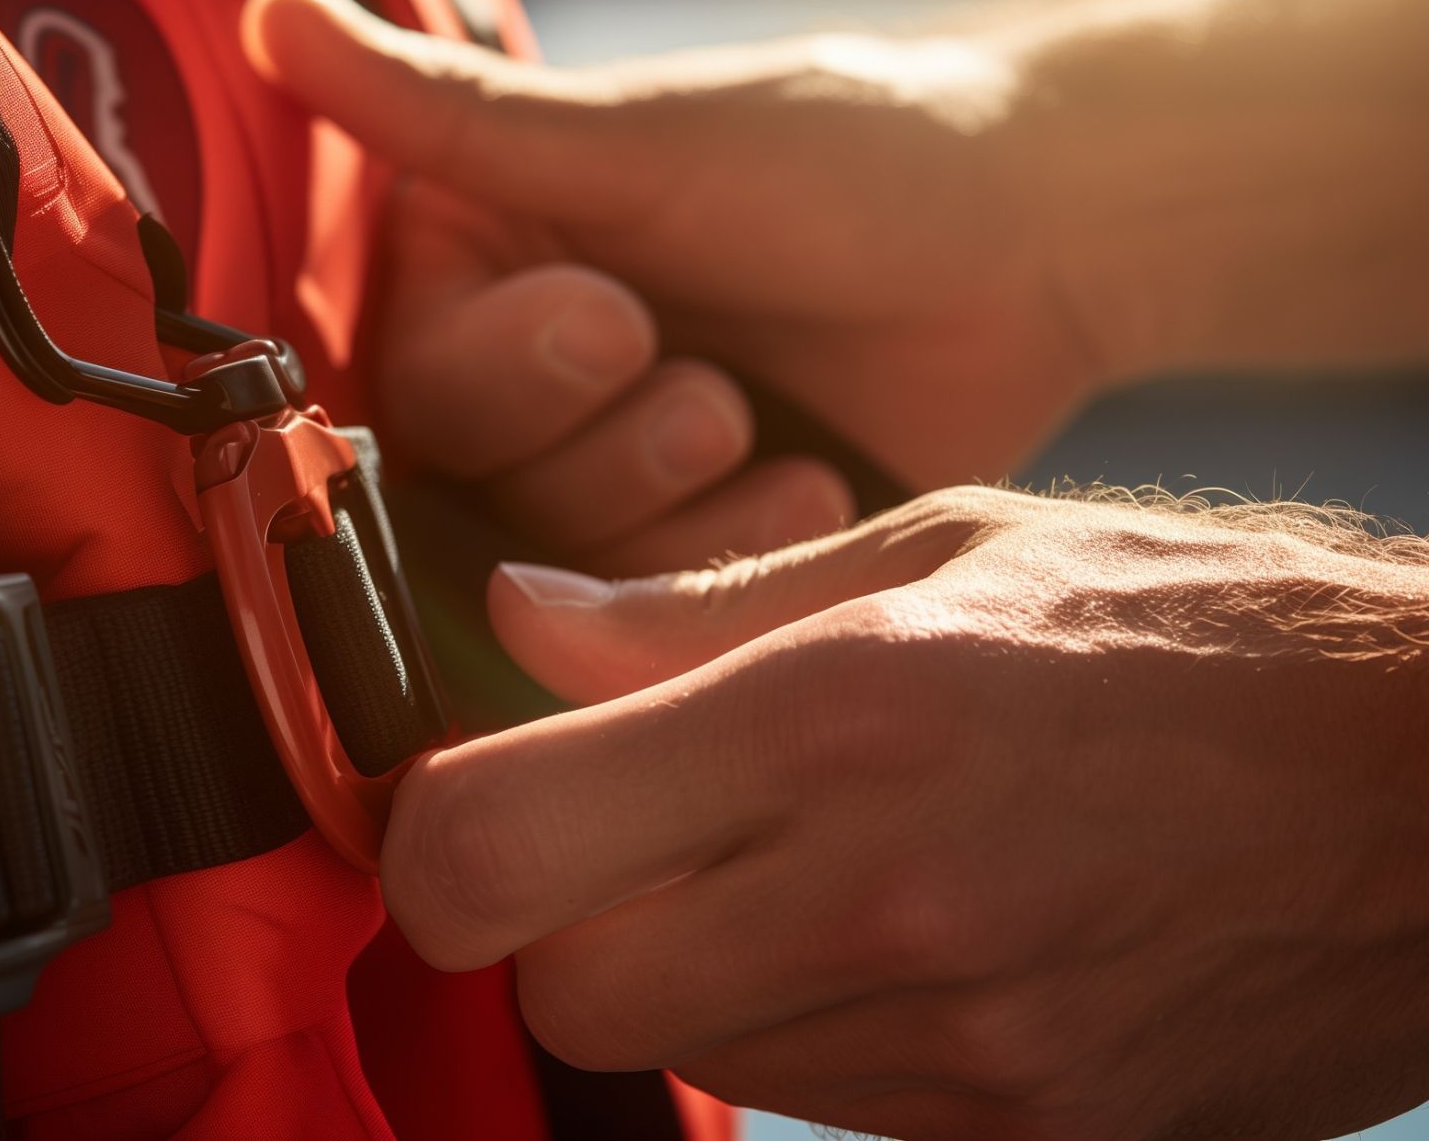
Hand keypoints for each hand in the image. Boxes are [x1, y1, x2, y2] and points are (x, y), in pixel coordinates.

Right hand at [246, 0, 853, 574]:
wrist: (1032, 240)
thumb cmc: (840, 153)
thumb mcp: (634, 139)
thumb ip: (443, 111)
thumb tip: (267, 11)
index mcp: (485, 263)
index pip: (412, 377)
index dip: (507, 370)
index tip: (620, 310)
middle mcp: (526, 372)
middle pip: (476, 480)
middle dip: (604, 436)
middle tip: (706, 371)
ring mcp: (610, 466)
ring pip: (562, 556)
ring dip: (672, 490)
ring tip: (765, 415)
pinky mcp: (694, 541)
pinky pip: (662, 598)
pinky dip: (739, 541)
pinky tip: (810, 474)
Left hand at [381, 488, 1428, 1140]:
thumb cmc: (1196, 630)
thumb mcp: (945, 547)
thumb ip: (696, 604)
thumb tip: (517, 620)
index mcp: (837, 712)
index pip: (494, 847)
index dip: (433, 843)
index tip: (466, 801)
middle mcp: (879, 897)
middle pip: (566, 995)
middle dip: (559, 925)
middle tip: (634, 837)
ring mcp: (963, 1045)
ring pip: (692, 1060)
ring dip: (697, 974)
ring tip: (809, 863)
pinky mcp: (1034, 1135)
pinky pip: (829, 1110)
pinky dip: (813, 1032)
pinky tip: (904, 933)